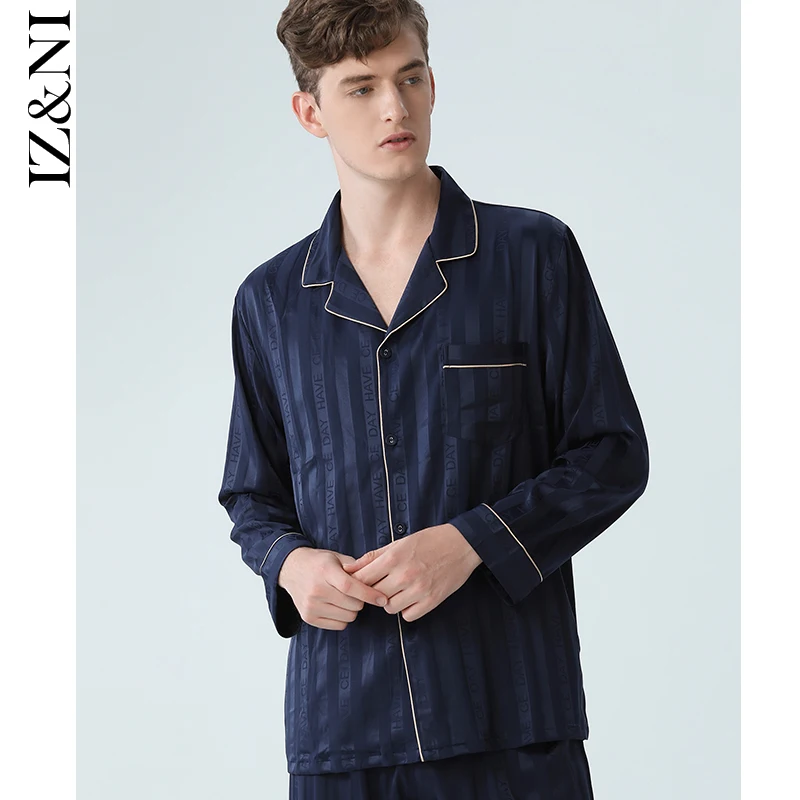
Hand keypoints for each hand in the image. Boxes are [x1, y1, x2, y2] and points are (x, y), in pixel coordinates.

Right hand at [278, 548, 388, 631]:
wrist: (291, 569)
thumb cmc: (318, 563)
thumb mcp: (336, 557)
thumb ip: (356, 566)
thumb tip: (376, 579)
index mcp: (325, 571)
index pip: (351, 587)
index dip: (369, 594)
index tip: (382, 599)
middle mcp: (316, 589)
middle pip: (352, 605)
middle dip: (361, 600)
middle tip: (356, 592)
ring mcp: (311, 605)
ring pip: (348, 617)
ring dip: (352, 610)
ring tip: (345, 598)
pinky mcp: (308, 617)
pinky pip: (338, 625)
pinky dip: (343, 618)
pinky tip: (337, 606)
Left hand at [341, 523, 481, 622]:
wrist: (462, 544)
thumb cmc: (428, 540)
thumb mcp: (399, 542)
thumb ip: (373, 557)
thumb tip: (349, 567)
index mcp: (394, 558)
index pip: (363, 579)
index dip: (358, 583)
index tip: (360, 583)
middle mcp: (405, 575)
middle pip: (374, 595)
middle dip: (373, 592)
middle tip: (380, 586)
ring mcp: (419, 590)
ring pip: (389, 608)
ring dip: (389, 602)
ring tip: (397, 591)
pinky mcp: (431, 601)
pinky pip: (408, 615)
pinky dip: (406, 609)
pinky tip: (410, 598)